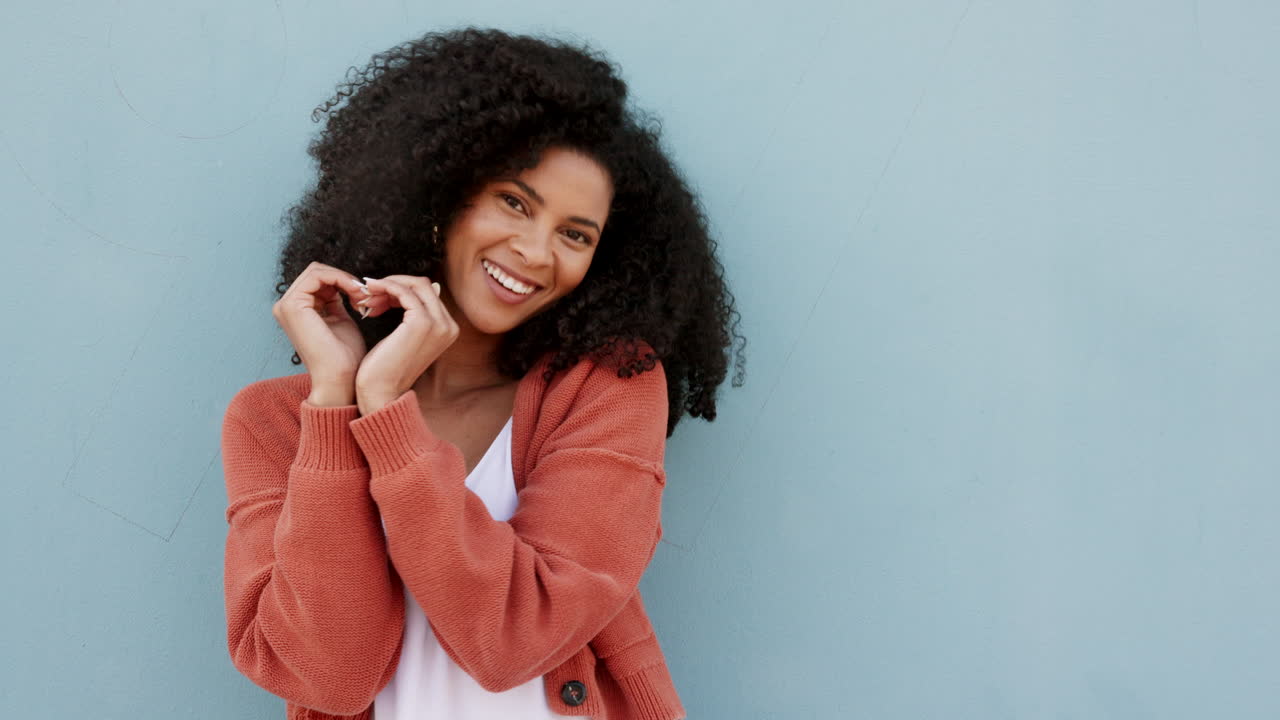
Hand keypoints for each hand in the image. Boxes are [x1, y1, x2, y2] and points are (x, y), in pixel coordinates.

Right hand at [272, 262, 369, 404]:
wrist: (341, 380)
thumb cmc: (345, 358)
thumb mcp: (340, 321)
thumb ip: (336, 301)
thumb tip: (343, 284)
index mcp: (296, 310)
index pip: (318, 280)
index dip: (343, 281)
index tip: (365, 296)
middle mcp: (286, 306)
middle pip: (317, 272)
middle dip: (344, 279)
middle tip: (365, 295)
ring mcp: (286, 305)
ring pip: (318, 271)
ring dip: (345, 279)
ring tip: (362, 297)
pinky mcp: (293, 305)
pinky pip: (318, 276)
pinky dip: (341, 280)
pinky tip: (356, 295)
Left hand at [354, 275, 457, 414]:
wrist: (382, 394)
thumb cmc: (386, 369)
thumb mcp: (403, 339)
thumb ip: (411, 316)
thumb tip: (405, 290)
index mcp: (447, 329)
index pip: (426, 293)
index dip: (399, 289)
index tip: (376, 297)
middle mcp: (448, 325)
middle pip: (422, 284)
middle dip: (393, 284)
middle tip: (369, 293)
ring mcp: (438, 324)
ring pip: (415, 284)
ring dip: (387, 285)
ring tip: (366, 297)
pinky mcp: (422, 323)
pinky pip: (404, 292)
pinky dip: (385, 288)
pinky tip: (369, 295)